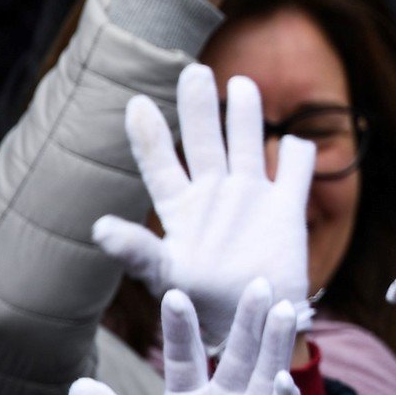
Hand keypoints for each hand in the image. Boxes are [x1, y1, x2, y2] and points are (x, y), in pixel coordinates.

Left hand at [67, 281, 300, 394]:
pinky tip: (282, 380)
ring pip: (269, 375)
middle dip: (248, 321)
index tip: (173, 295)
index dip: (180, 328)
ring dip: (277, 345)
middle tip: (257, 283)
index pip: (184, 357)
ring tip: (284, 308)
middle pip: (239, 355)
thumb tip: (76, 387)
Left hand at [93, 65, 314, 348]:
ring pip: (247, 144)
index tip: (136, 102)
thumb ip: (138, 250)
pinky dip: (297, 154)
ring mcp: (252, 198)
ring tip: (243, 85)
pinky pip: (295, 171)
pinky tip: (294, 142)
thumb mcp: (166, 276)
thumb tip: (98, 227)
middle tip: (195, 70)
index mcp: (183, 210)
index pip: (162, 163)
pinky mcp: (287, 209)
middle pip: (206, 141)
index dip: (149, 134)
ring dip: (246, 115)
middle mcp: (215, 195)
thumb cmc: (201, 305)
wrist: (253, 324)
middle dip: (200, 107)